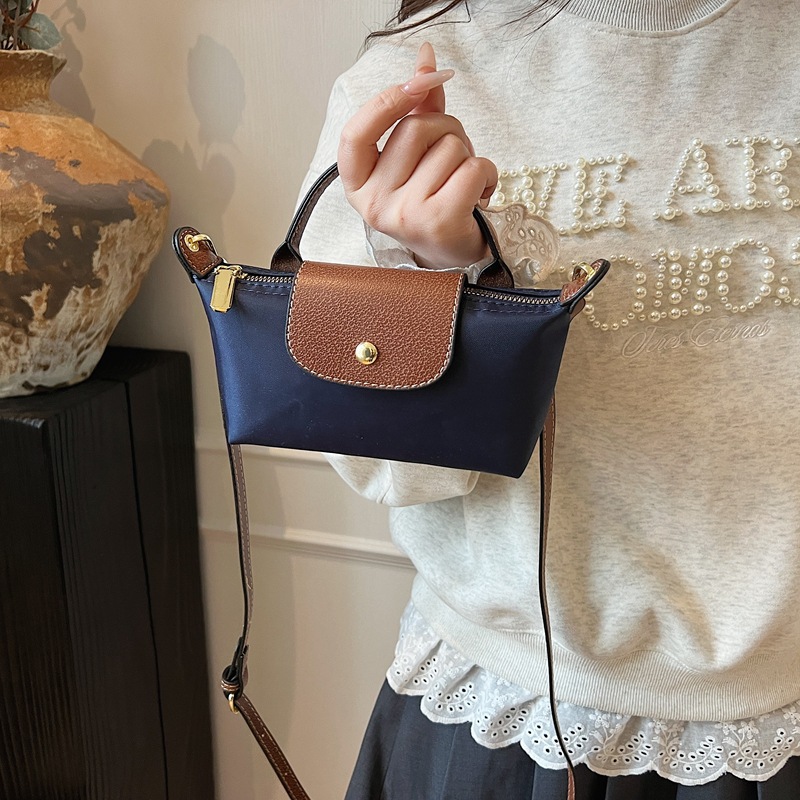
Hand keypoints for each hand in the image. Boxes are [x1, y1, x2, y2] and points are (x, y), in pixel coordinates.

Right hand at [338, 42, 496, 268]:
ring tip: (462, 182)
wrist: (453, 253)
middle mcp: (375, 203)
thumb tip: (426, 56)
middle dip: (446, 130)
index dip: (387, 102)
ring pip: (448, 147)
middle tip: (452, 158)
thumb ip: (418, 106)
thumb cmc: (432, 198)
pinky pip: (472, 168)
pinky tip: (479, 193)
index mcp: (358, 184)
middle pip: (415, 130)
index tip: (417, 86)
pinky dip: (487, 173)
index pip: (356, 133)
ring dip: (468, 155)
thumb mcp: (416, 154)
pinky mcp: (439, 223)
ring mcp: (405, 215)